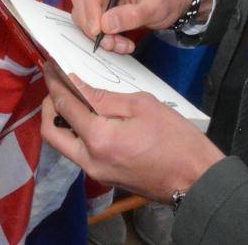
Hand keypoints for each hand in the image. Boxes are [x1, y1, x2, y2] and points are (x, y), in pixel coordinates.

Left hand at [41, 69, 221, 202]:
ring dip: (62, 120)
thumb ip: (104, 97)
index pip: (65, 106)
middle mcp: (89, 160)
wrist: (197, 181)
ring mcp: (96, 173)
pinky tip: (89, 116)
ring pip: (64, 144)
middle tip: (57, 84)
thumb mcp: (142, 106)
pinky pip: (80, 152)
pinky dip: (78, 132)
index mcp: (98, 140)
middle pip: (52, 132)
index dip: (55, 83)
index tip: (50, 66)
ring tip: (72, 97)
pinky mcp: (105, 177)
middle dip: (50, 105)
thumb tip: (77, 85)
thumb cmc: (176, 139)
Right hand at [70, 0, 196, 54]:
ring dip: (97, 32)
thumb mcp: (155, 7)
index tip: (97, 30)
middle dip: (92, 23)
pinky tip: (118, 42)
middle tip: (108, 43)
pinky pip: (90, 18)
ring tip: (119, 45)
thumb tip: (105, 25)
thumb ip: (132, 15)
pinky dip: (102, 33)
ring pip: (83, 10)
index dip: (90, 7)